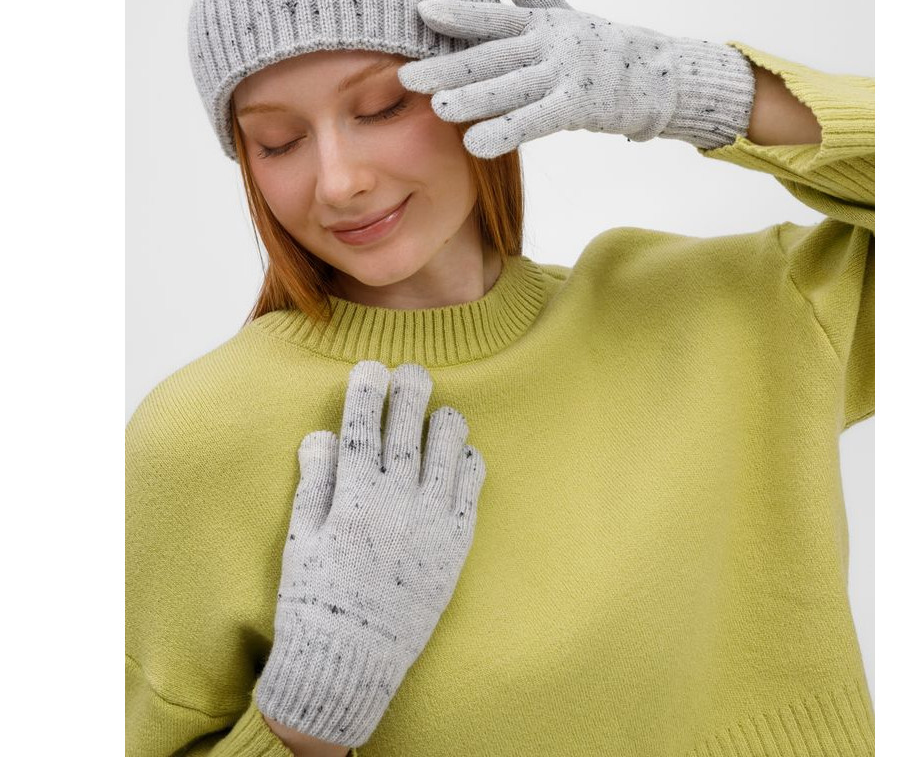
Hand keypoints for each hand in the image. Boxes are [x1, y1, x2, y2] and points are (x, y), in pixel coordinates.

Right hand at [256, 360, 486, 747]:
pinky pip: (470, 490)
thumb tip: (320, 435)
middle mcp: (396, 503)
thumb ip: (315, 483)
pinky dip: (469, 464)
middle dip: (410, 394)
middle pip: (407, 432)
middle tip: (413, 371)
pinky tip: (464, 454)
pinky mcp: (455, 544)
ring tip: (441, 413)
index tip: (371, 369)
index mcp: (353, 499)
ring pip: (446, 452)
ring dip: (445, 424)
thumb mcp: (303, 541)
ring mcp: (430, 522)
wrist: (352, 661)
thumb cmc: (317, 601)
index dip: (365, 394)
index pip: (360, 430)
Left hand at [397, 0, 756, 158]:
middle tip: (408, 76)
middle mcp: (548, 46)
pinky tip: (476, 144)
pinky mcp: (578, 107)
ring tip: (438, 107)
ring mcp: (563, 76)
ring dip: (473, 98)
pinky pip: (535, 121)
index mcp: (541, 24)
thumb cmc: (603, 48)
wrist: (659, 75)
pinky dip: (506, 132)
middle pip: (492, 57)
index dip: (460, 14)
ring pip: (510, 88)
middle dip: (448, 67)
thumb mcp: (568, 15)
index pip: (494, 18)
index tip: (422, 11)